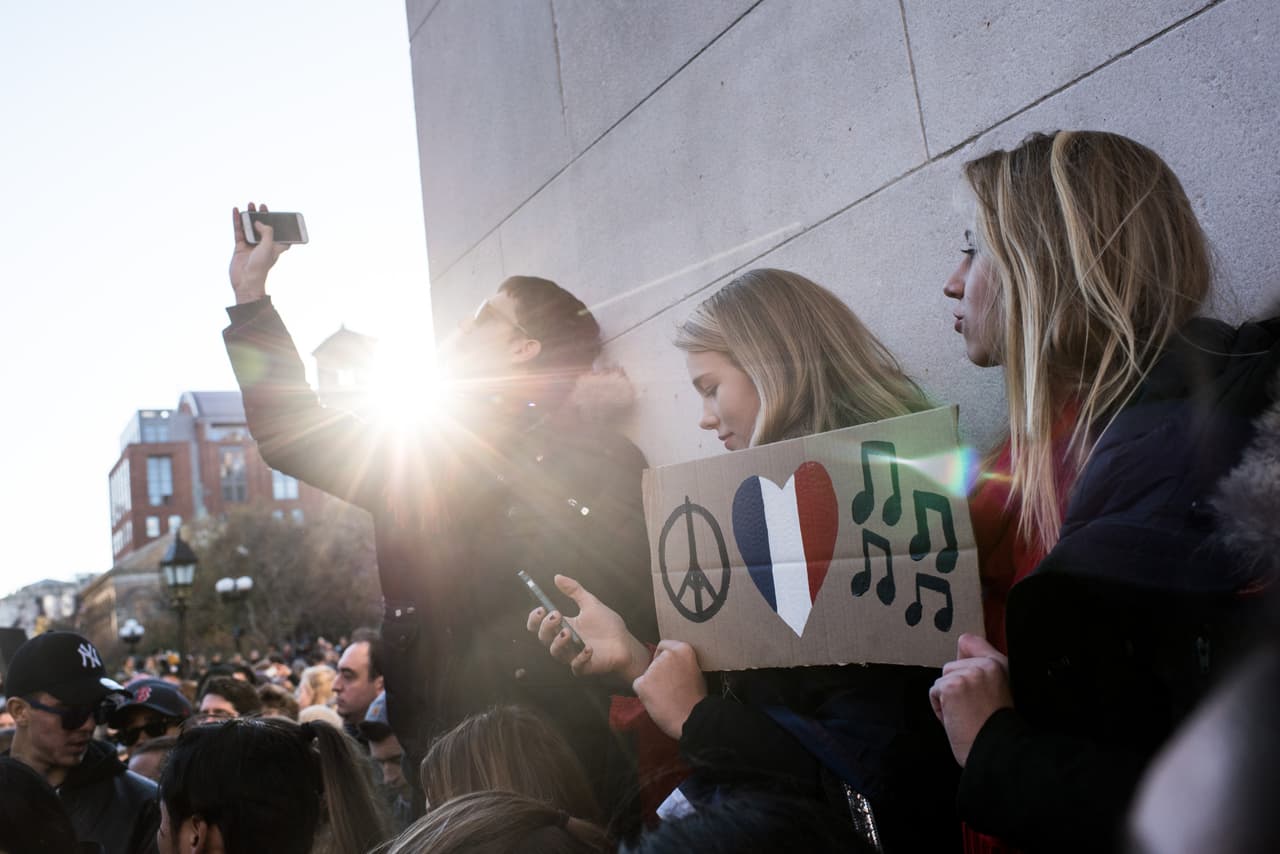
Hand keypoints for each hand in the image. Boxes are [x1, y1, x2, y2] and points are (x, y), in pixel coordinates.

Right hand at [228, 201, 289, 303]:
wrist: (246, 280)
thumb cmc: (261, 266)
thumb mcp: (269, 246)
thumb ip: (266, 232)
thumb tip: (258, 222)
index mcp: (275, 247)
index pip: (281, 235)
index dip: (282, 226)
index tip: (281, 216)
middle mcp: (263, 246)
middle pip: (263, 228)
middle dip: (262, 216)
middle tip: (261, 206)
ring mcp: (251, 246)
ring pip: (250, 227)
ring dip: (249, 216)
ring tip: (249, 204)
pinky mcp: (239, 247)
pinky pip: (238, 231)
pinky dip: (237, 221)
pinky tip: (236, 211)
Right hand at [526, 575, 650, 680]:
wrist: (625, 642)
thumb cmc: (607, 625)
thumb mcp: (590, 603)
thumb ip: (574, 590)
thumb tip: (557, 576)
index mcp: (562, 626)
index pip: (539, 625)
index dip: (535, 619)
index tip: (541, 608)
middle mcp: (564, 642)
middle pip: (544, 638)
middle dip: (546, 627)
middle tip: (557, 615)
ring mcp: (573, 655)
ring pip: (555, 653)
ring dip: (558, 642)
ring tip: (568, 632)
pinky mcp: (585, 667)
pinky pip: (576, 667)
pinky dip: (579, 658)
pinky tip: (588, 648)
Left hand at [632, 640, 706, 739]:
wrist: (692, 719)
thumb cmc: (697, 699)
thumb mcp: (696, 672)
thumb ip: (682, 663)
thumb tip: (673, 665)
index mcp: (683, 649)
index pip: (664, 646)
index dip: (665, 659)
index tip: (670, 671)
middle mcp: (667, 655)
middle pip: (654, 661)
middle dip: (658, 671)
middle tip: (668, 688)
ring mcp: (653, 668)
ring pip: (646, 674)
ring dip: (652, 683)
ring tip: (665, 698)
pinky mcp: (642, 682)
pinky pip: (639, 685)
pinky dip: (644, 694)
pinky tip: (657, 702)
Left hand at [929, 633, 1012, 766]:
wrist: (999, 751)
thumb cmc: (998, 730)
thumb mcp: (1002, 691)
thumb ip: (984, 671)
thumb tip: (961, 647)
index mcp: (1001, 665)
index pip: (970, 641)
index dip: (961, 655)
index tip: (964, 676)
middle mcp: (986, 665)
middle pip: (951, 666)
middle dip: (955, 687)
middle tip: (972, 709)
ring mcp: (968, 673)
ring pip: (942, 679)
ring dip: (948, 699)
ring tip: (966, 716)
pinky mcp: (952, 686)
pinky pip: (934, 692)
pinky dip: (940, 709)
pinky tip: (958, 720)